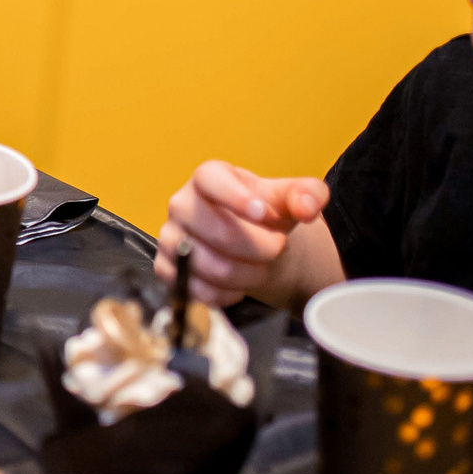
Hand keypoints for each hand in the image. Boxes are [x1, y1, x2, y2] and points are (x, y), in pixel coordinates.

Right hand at [156, 160, 330, 307]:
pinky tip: (238, 285)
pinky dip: (223, 294)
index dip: (236, 197)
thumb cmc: (263, 214)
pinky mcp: (165, 268)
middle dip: (259, 248)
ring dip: (246, 275)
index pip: (210, 180)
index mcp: (207, 178)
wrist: (248, 239)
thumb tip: (306, 206)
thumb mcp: (289, 199)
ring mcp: (170, 237)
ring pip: (207, 266)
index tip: (263, 213)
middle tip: (278, 248)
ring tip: (261, 268)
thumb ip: (307, 194)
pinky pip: (193, 288)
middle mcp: (182, 204)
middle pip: (217, 231)